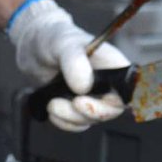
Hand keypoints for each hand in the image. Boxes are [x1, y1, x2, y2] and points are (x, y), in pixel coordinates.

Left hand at [7, 0, 128, 131]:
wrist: (31, 47)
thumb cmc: (53, 37)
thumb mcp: (63, 43)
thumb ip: (74, 60)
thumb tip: (84, 85)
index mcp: (112, 63)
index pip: (130, 86)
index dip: (123, 99)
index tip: (103, 100)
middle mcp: (106, 82)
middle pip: (113, 109)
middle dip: (92, 111)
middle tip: (74, 103)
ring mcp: (92, 96)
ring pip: (93, 119)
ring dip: (72, 117)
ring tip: (53, 103)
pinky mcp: (77, 107)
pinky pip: (77, 124)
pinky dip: (64, 122)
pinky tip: (52, 109)